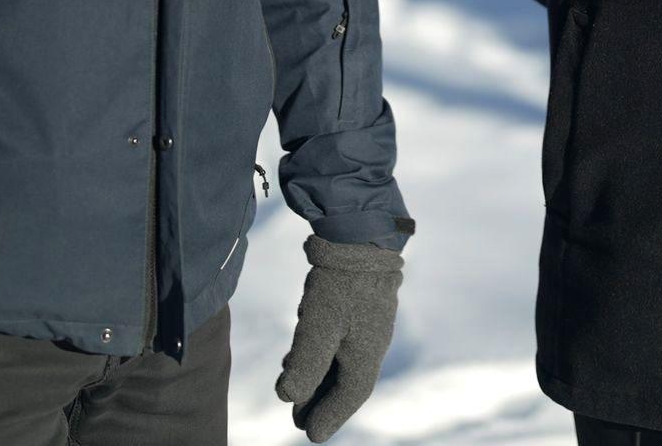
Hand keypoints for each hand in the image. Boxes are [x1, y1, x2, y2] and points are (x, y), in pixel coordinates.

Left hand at [275, 235, 403, 442]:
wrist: (360, 234)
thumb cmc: (341, 282)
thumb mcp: (318, 325)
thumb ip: (305, 364)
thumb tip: (288, 398)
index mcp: (367, 355)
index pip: (349, 397)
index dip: (329, 417)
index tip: (309, 435)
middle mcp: (373, 343)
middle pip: (346, 383)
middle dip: (321, 401)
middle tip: (297, 417)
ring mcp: (369, 323)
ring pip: (343, 361)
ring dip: (319, 376)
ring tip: (293, 383)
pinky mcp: (360, 306)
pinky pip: (343, 341)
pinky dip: (324, 353)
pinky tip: (305, 347)